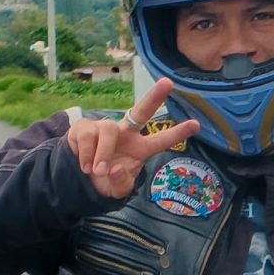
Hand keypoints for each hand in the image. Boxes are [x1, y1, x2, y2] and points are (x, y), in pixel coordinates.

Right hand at [65, 77, 201, 198]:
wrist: (77, 181)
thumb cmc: (104, 182)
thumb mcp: (116, 191)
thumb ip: (121, 184)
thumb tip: (117, 168)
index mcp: (139, 149)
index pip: (160, 140)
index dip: (177, 133)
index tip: (196, 124)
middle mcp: (125, 134)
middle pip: (141, 111)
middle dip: (154, 97)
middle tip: (168, 83)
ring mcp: (104, 128)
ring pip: (108, 130)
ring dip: (103, 153)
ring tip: (98, 171)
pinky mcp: (84, 127)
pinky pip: (87, 136)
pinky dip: (86, 154)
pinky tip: (85, 166)